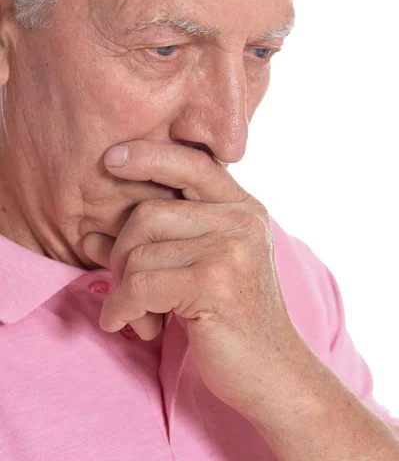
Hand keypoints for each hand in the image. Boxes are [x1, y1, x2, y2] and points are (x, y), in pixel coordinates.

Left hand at [83, 140, 298, 415]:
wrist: (273, 372)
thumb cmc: (230, 317)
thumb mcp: (200, 267)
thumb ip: (157, 242)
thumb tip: (91, 233)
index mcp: (243, 208)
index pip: (192, 164)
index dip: (148, 156)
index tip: (111, 159)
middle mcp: (242, 220)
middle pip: (148, 213)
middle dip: (121, 253)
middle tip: (127, 287)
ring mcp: (231, 249)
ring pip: (138, 252)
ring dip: (124, 290)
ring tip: (142, 315)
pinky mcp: (214, 283)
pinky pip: (138, 285)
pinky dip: (121, 308)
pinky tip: (127, 325)